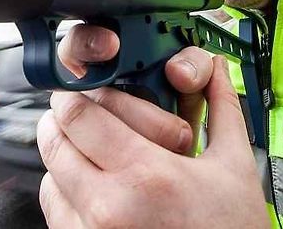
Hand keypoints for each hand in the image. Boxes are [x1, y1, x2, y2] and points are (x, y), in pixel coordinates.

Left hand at [37, 24, 267, 227]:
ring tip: (93, 153)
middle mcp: (109, 206)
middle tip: (80, 114)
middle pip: (54, 142)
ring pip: (48, 176)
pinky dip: (66, 191)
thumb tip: (216, 71)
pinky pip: (55, 210)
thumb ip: (221, 110)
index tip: (80, 91)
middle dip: (63, 120)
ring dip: (64, 156)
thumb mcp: (234, 169)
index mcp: (147, 175)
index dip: (74, 95)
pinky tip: (97, 186)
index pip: (79, 116)